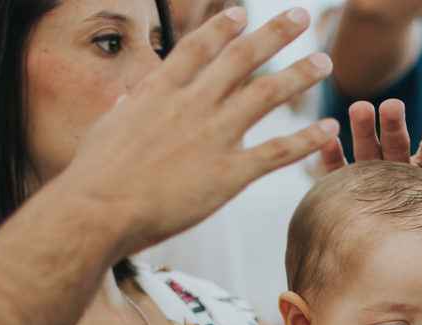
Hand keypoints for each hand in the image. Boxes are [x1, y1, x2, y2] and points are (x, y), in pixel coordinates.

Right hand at [57, 7, 339, 260]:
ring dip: (299, 75)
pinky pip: (277, 151)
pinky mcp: (229, 174)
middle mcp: (192, 105)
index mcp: (160, 91)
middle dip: (275, 34)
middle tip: (300, 16)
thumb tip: (129, 96)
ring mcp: (213, 137)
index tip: (241, 14)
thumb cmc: (94, 176)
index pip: (198, 47)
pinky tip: (328, 127)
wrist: (97, 208)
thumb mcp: (108, 127)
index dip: (223, 27)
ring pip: (267, 95)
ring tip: (324, 61)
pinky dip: (306, 138)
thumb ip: (130, 109)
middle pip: (242, 58)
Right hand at [319, 98, 421, 208]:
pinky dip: (333, 158)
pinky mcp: (348, 192)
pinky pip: (339, 175)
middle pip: (397, 144)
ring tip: (360, 109)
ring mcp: (372, 178)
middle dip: (394, 126)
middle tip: (392, 106)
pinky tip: (327, 142)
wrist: (404, 267)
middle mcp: (399, 170)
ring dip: (363, 131)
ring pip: (367, 152)